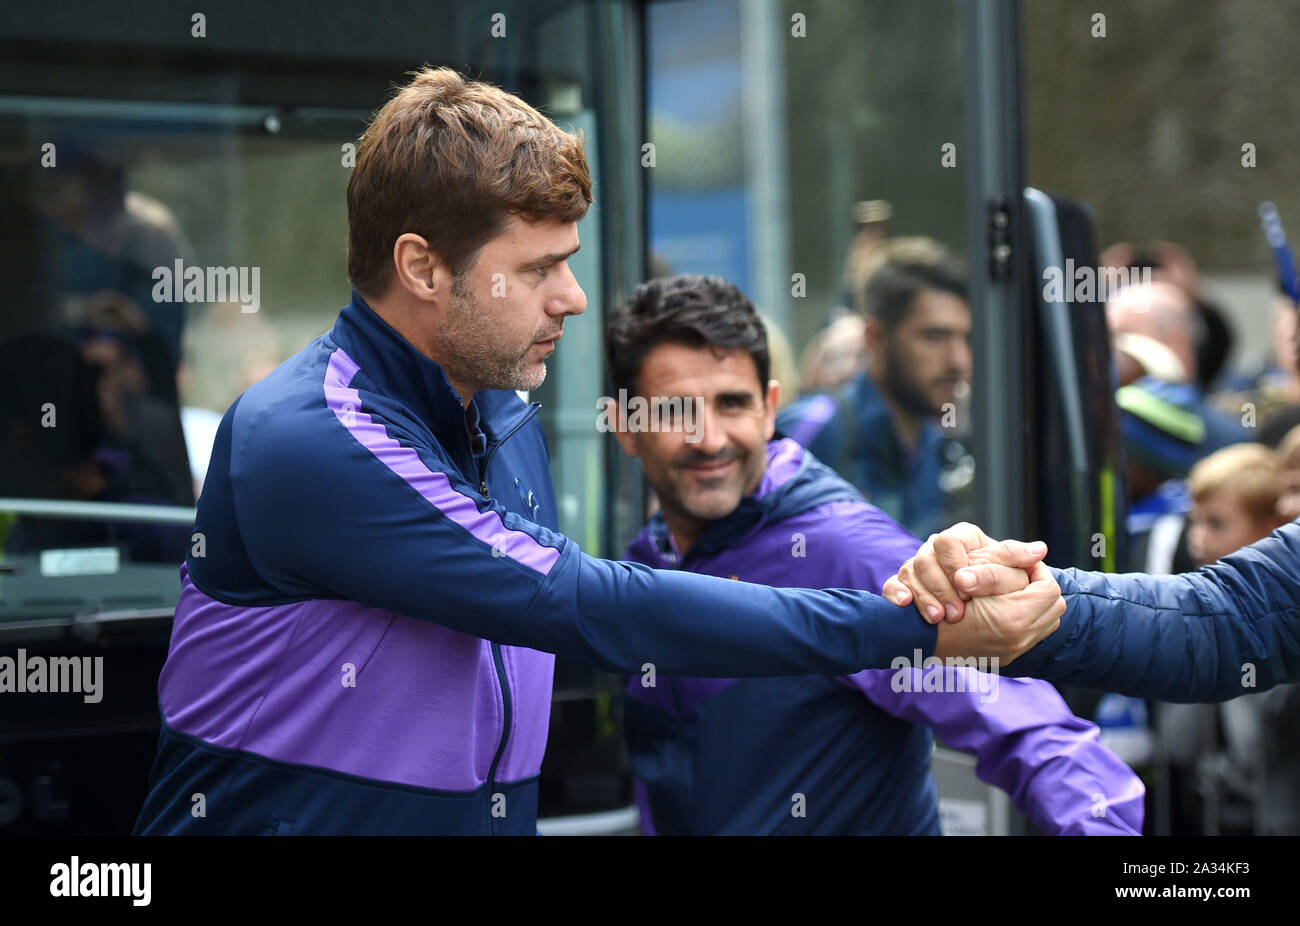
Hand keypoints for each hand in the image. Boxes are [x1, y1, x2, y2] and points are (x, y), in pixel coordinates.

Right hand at [882, 522, 1048, 623]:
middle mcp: (933, 550)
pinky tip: (905, 605)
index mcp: (958, 540)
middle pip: (924, 559)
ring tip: (938, 619)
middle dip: (941, 588)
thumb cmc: (990, 587)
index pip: (948, 543)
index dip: (957, 566)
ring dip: (924, 597)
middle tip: (956, 613)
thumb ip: (1015, 558)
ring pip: (908, 572)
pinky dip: (896, 594)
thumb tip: (1040, 550)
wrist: (968, 617)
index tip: (968, 587)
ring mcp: (914, 569)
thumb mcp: (1004, 569)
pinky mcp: (901, 586)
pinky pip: (891, 586)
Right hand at [932, 559, 1065, 664]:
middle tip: (1020, 578)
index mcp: (1014, 618)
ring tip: (1016, 595)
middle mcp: (1017, 639)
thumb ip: (1006, 560)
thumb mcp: (972, 573)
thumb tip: (1040, 549)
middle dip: (1038, 588)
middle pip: (1053, 606)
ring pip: (1047, 620)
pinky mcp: (1004, 657)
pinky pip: (1033, 634)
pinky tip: (1010, 612)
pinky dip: (1026, 620)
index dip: (1035, 570)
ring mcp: (1012, 651)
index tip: (1020, 564)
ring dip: (1035, 605)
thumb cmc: (941, 601)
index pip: (1049, 587)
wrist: (918, 639)